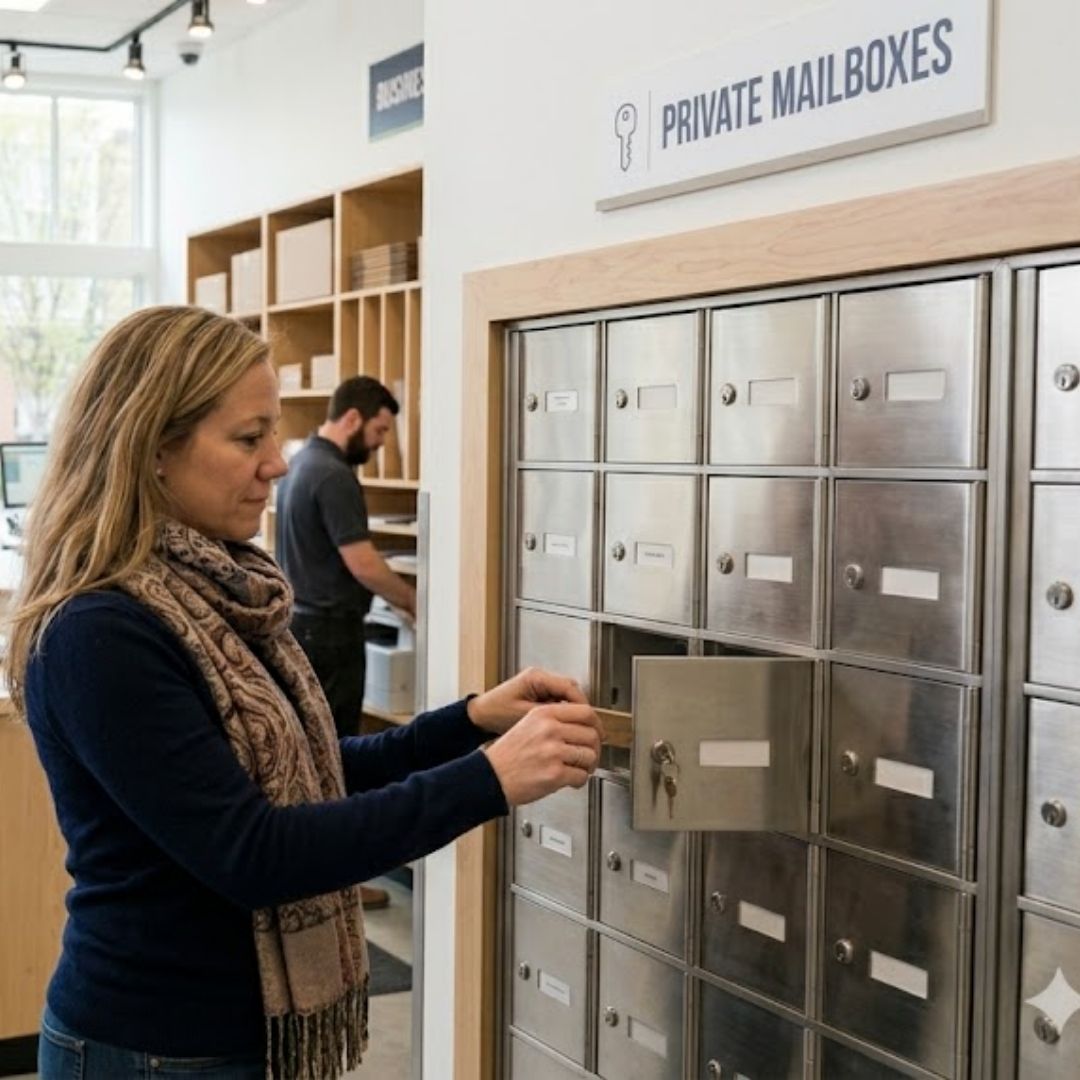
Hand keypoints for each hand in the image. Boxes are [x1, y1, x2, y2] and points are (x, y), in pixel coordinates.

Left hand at [467, 666, 587, 735]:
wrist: (480, 715)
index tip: (590, 721)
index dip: (582, 706)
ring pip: (566, 695)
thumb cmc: (495, 713)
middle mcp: (540, 677)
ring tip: (578, 728)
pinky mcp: (538, 693)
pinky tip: (564, 726)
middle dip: (581, 709)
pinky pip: (558, 700)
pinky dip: (563, 712)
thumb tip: (570, 723)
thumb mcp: (523, 716)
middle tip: (589, 726)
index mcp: (536, 678)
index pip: (569, 687)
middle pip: (571, 689)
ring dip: (572, 711)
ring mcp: (539, 684)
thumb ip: (548, 716)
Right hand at [482, 702, 603, 806]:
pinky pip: (581, 776)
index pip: (586, 712)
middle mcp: (550, 729)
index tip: (598, 733)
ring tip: (577, 769)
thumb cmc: (508, 754)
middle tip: (589, 756)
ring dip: (587, 766)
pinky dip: (578, 781)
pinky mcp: (554, 773)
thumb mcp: (528, 724)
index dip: (596, 725)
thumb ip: (554, 721)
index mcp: (544, 714)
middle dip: (594, 749)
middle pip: (591, 735)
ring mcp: (553, 751)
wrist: (490, 776)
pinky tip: (569, 780)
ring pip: (589, 756)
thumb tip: (583, 727)